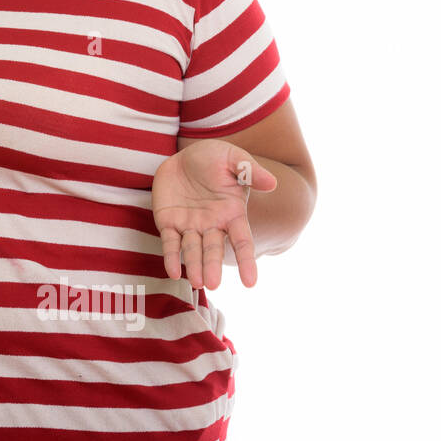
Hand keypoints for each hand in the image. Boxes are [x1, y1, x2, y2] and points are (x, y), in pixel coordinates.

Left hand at [152, 139, 277, 289]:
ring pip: (192, 249)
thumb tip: (271, 183)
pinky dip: (170, 257)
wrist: (184, 155)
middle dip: (212, 266)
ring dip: (194, 265)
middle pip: (214, 249)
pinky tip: (173, 272)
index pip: (241, 241)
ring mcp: (190, 225)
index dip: (246, 261)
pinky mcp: (168, 222)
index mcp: (232, 213)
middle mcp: (212, 224)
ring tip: (196, 282)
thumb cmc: (214, 157)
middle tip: (212, 285)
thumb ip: (250, 170)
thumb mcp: (233, 158)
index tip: (250, 282)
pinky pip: (170, 242)